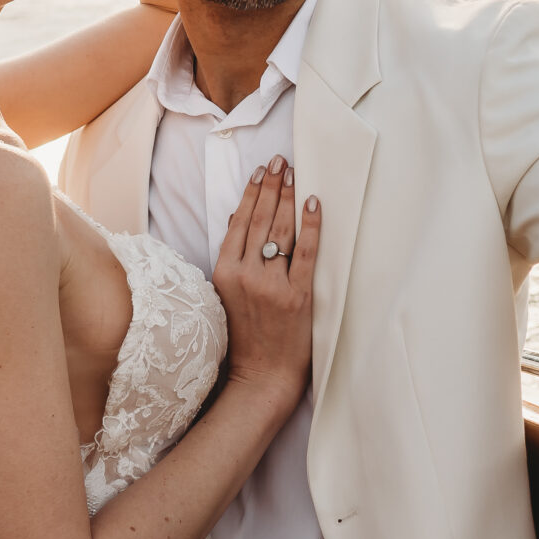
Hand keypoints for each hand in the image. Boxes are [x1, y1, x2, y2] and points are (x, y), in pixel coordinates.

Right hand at [210, 156, 320, 415]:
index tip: (260, 171)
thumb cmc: (244, 338)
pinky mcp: (299, 296)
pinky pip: (307, 253)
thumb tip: (236, 222)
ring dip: (288, 198)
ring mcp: (273, 286)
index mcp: (224, 274)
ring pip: (282, 231)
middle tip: (280, 161)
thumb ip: (231, 262)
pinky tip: (314, 203)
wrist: (262, 377)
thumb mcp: (225, 297)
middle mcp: (246, 276)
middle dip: (271, 186)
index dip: (251, 194)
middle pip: (261, 220)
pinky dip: (311, 226)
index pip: (239, 223)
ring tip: (293, 174)